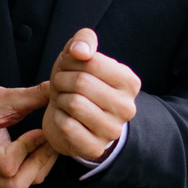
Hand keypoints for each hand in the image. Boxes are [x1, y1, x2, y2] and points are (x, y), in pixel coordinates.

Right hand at [0, 80, 56, 187]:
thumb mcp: (3, 96)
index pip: (7, 164)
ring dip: (38, 167)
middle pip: (14, 186)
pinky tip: (38, 150)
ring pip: (18, 187)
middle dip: (37, 164)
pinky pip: (16, 184)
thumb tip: (56, 87)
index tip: (38, 131)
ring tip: (46, 144)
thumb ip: (32, 95)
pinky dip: (33, 171)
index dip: (28, 149)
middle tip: (47, 141)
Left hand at [46, 29, 139, 161]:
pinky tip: (63, 117)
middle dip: (62, 80)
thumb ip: (84, 40)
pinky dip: (57, 118)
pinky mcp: (94, 148)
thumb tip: (81, 50)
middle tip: (60, 84)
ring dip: (60, 98)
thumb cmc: (79, 84)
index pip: (93, 62)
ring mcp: (112, 130)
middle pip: (82, 82)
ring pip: (74, 103)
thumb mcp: (83, 56)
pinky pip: (66, 125)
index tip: (67, 67)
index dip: (71, 61)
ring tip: (62, 99)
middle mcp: (127, 108)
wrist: (74, 119)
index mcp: (130, 82)